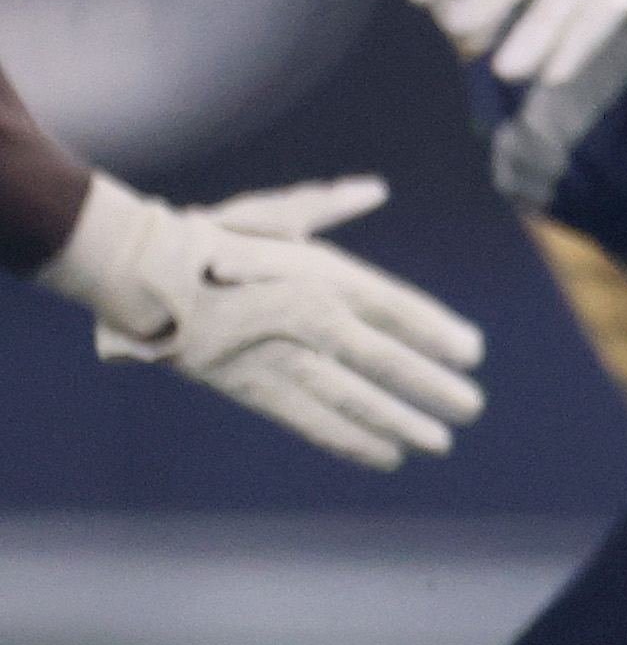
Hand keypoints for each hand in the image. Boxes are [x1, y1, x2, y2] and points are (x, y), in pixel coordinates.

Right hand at [35, 173, 485, 468]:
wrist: (136, 271)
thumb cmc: (212, 238)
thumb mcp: (275, 213)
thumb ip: (329, 206)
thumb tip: (374, 189)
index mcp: (320, 271)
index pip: (395, 308)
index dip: (436, 332)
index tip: (473, 352)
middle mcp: (305, 314)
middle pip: (381, 358)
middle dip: (430, 386)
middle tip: (471, 407)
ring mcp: (275, 353)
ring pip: (349, 397)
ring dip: (399, 422)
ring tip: (439, 441)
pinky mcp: (248, 385)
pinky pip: (308, 418)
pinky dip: (349, 439)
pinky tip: (385, 455)